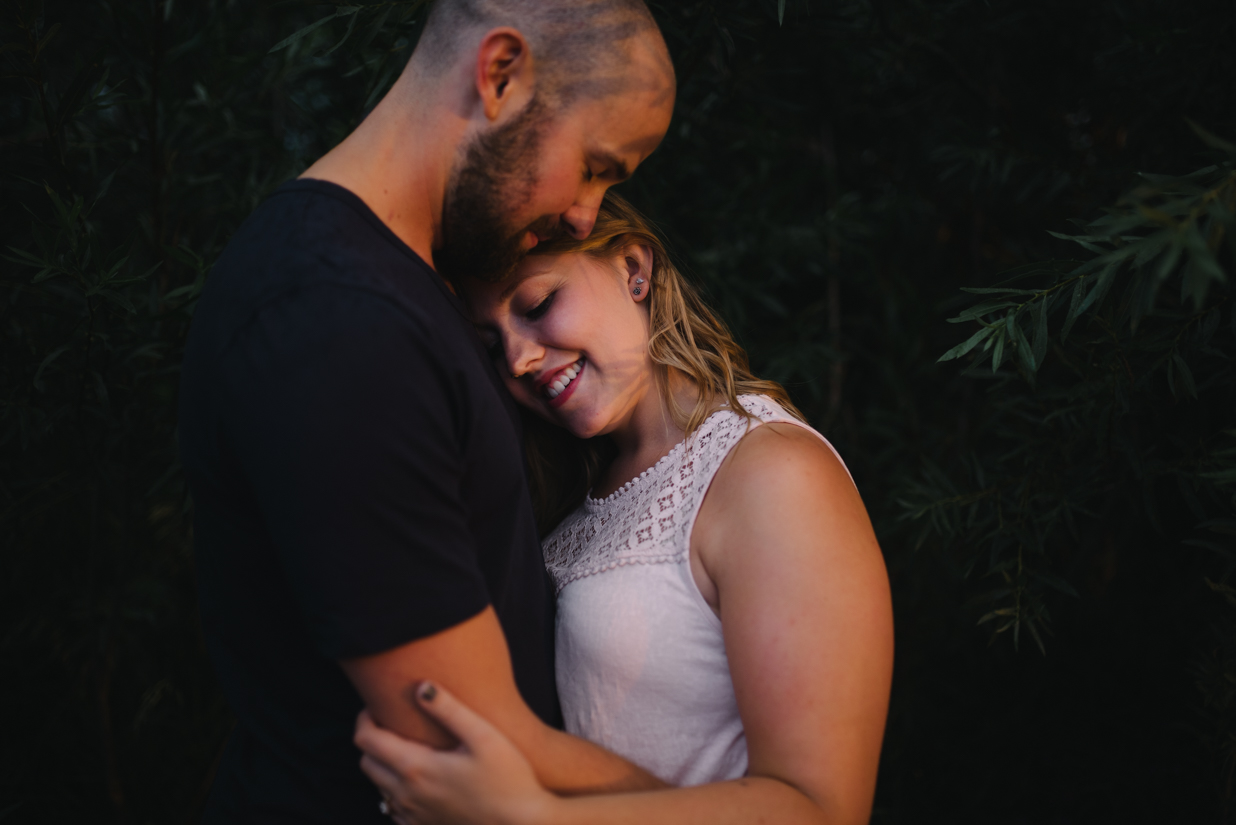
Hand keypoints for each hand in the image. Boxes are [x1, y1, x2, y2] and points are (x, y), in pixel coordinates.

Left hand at [355, 681, 558, 824]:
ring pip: (378, 786)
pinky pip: (393, 808)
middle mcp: (407, 795)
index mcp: (416, 768)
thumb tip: (421, 686)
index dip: (365, 718)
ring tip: (406, 746)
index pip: (366, 740)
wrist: (522, 823)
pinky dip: (394, 789)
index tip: (378, 704)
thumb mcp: (483, 735)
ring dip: (382, 763)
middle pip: (367, 762)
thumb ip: (449, 709)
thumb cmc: (508, 777)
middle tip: (391, 721)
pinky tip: (417, 778)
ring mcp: (414, 815)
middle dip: (371, 738)